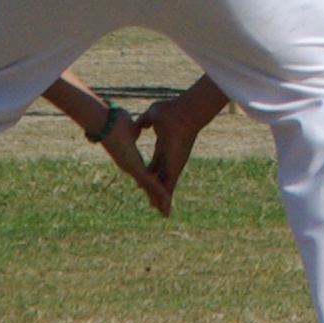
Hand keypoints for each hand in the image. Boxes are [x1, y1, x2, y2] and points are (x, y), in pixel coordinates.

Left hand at [46, 78, 175, 214]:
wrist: (105, 121)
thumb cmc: (115, 120)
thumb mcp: (130, 126)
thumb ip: (136, 129)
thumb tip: (136, 128)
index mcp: (131, 158)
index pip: (147, 173)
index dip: (155, 183)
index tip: (161, 190)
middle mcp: (131, 167)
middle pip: (148, 185)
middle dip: (157, 198)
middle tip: (164, 212)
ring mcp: (132, 168)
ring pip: (149, 187)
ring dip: (158, 199)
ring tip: (166, 212)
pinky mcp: (133, 167)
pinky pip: (149, 181)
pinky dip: (158, 191)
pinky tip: (166, 200)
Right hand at [131, 78, 230, 210]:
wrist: (182, 113)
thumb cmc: (169, 111)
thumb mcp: (152, 115)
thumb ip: (145, 121)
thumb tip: (141, 122)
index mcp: (163, 146)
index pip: (156, 163)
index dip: (150, 172)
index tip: (142, 182)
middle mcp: (169, 157)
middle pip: (160, 177)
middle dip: (156, 189)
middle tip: (153, 203)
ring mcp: (173, 163)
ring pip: (166, 185)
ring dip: (162, 198)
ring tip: (160, 211)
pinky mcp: (175, 168)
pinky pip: (169, 187)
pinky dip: (166, 198)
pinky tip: (164, 209)